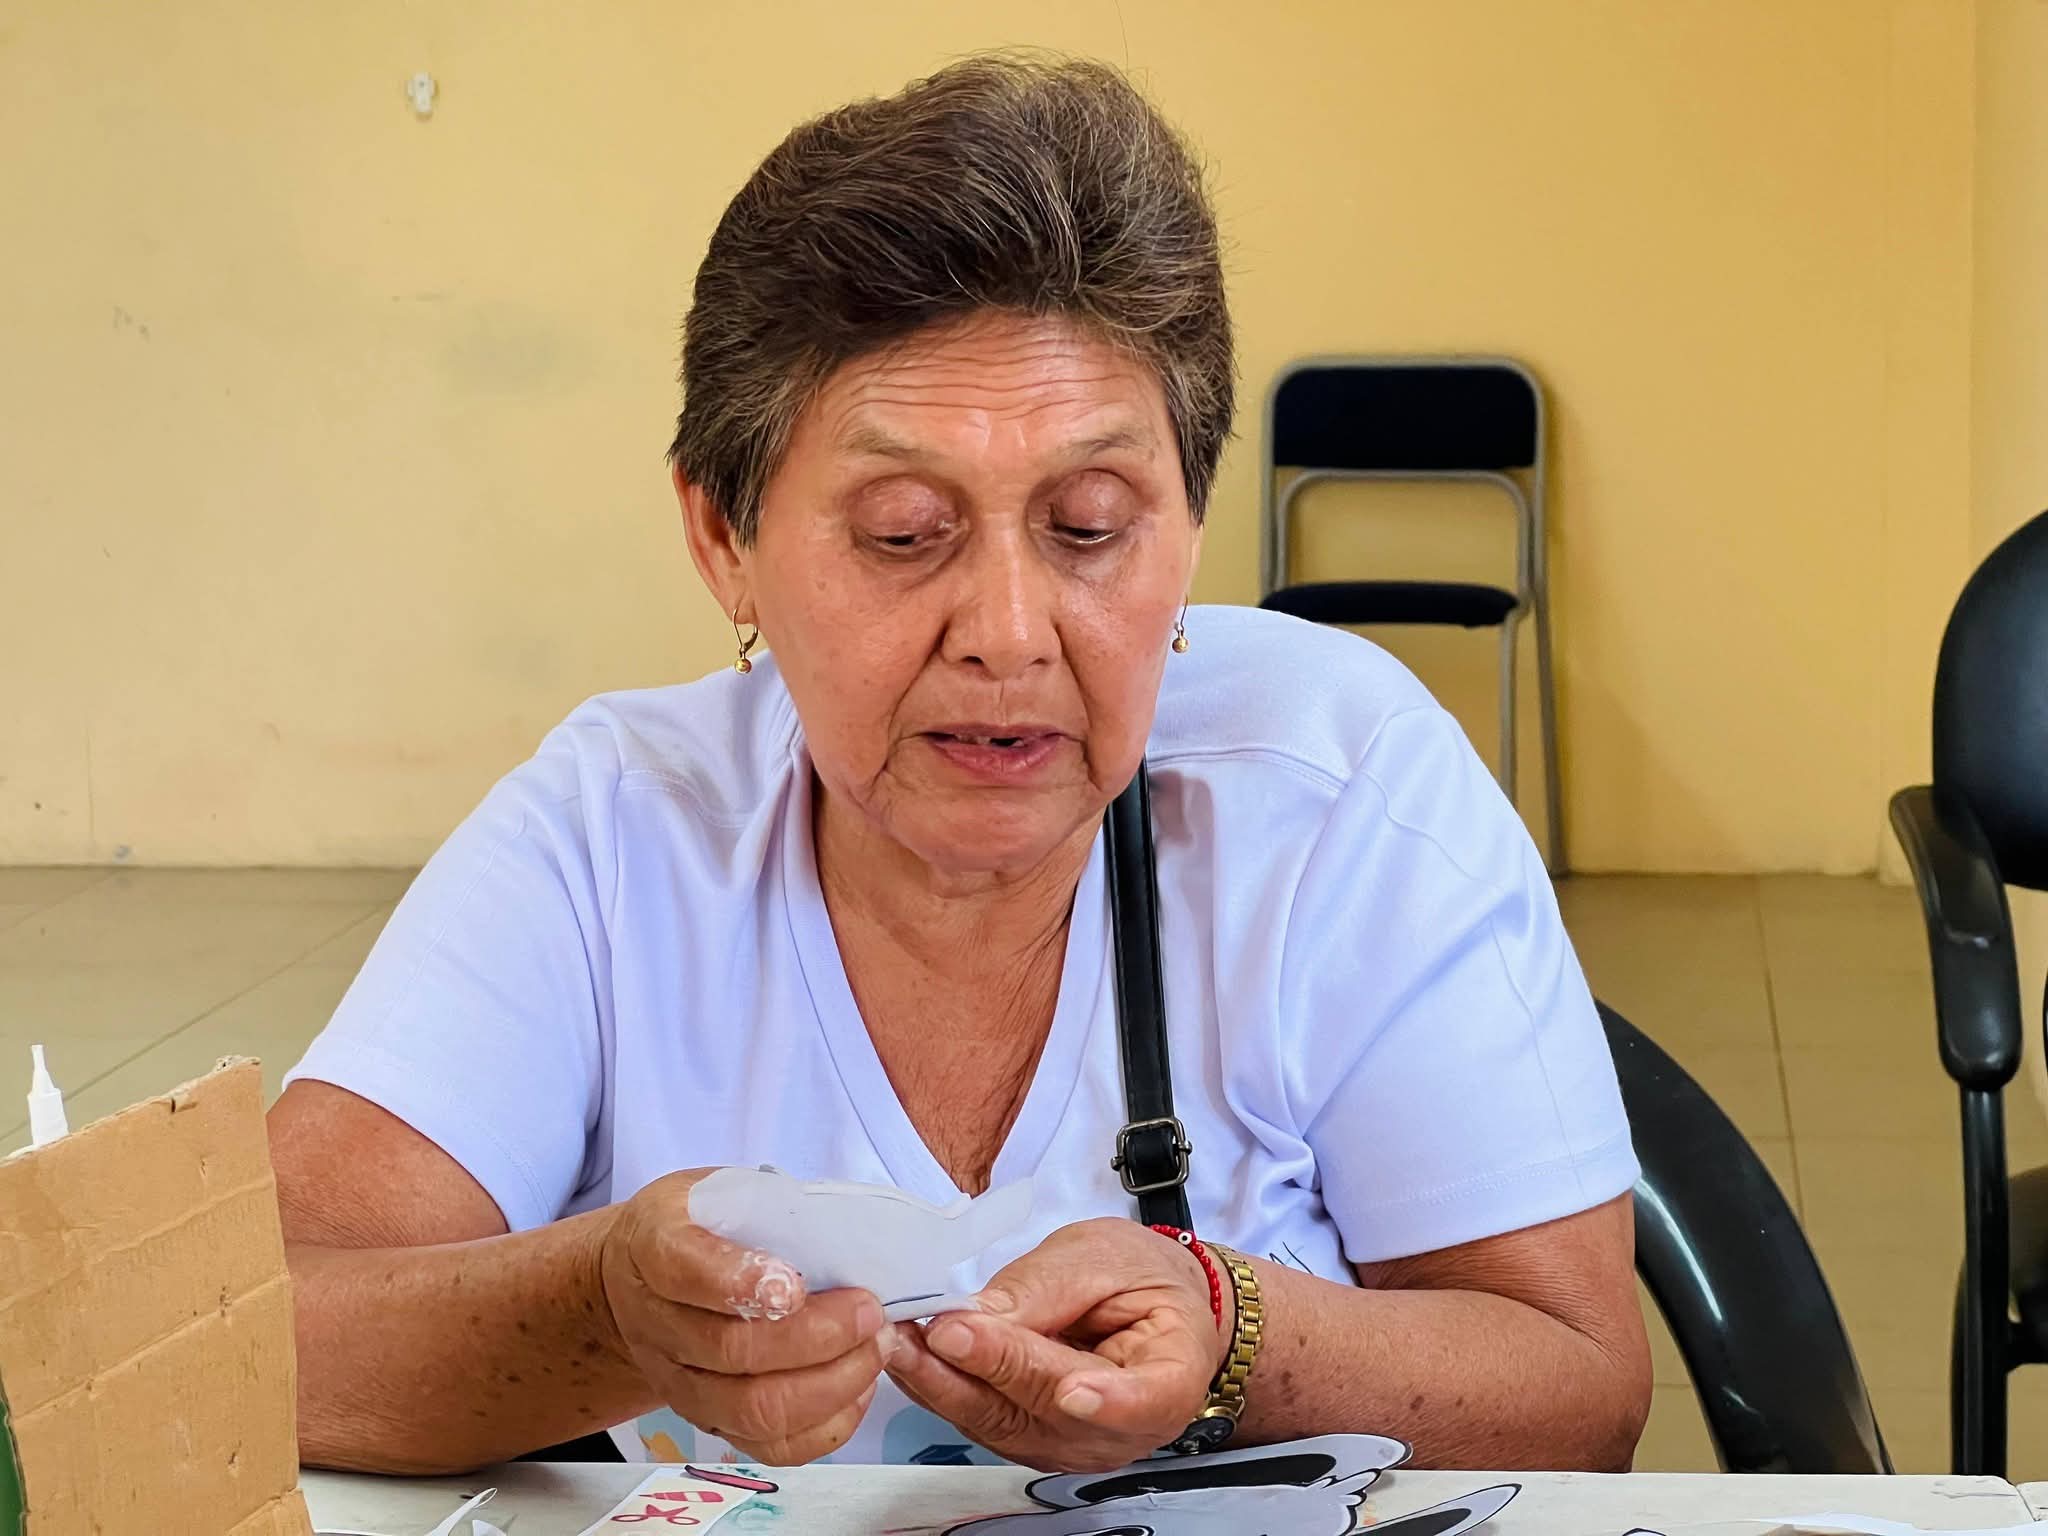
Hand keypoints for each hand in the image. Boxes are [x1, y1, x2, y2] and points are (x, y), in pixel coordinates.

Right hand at [598, 1169, 891, 1463]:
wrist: (634, 1282)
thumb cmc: (696, 1225)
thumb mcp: (716, 1189)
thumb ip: (768, 1206)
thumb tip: (852, 1230)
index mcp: (656, 1249)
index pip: (687, 1271)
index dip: (741, 1283)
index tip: (795, 1285)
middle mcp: (660, 1324)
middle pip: (734, 1351)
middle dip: (819, 1336)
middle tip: (870, 1312)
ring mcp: (680, 1382)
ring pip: (754, 1409)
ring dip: (832, 1384)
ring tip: (876, 1348)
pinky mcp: (708, 1420)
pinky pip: (769, 1445)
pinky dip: (826, 1424)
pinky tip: (858, 1388)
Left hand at [884, 1217, 1227, 1470]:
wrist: (1147, 1300)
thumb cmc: (1140, 1276)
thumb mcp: (1104, 1257)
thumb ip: (1048, 1290)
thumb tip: (979, 1316)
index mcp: (1172, 1375)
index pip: (1142, 1399)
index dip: (1106, 1401)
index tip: (1069, 1388)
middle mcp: (1125, 1428)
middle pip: (1052, 1410)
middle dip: (990, 1371)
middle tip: (939, 1333)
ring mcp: (1073, 1442)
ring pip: (1004, 1423)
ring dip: (948, 1384)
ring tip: (905, 1342)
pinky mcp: (1028, 1438)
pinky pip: (981, 1420)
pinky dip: (942, 1387)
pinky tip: (911, 1356)